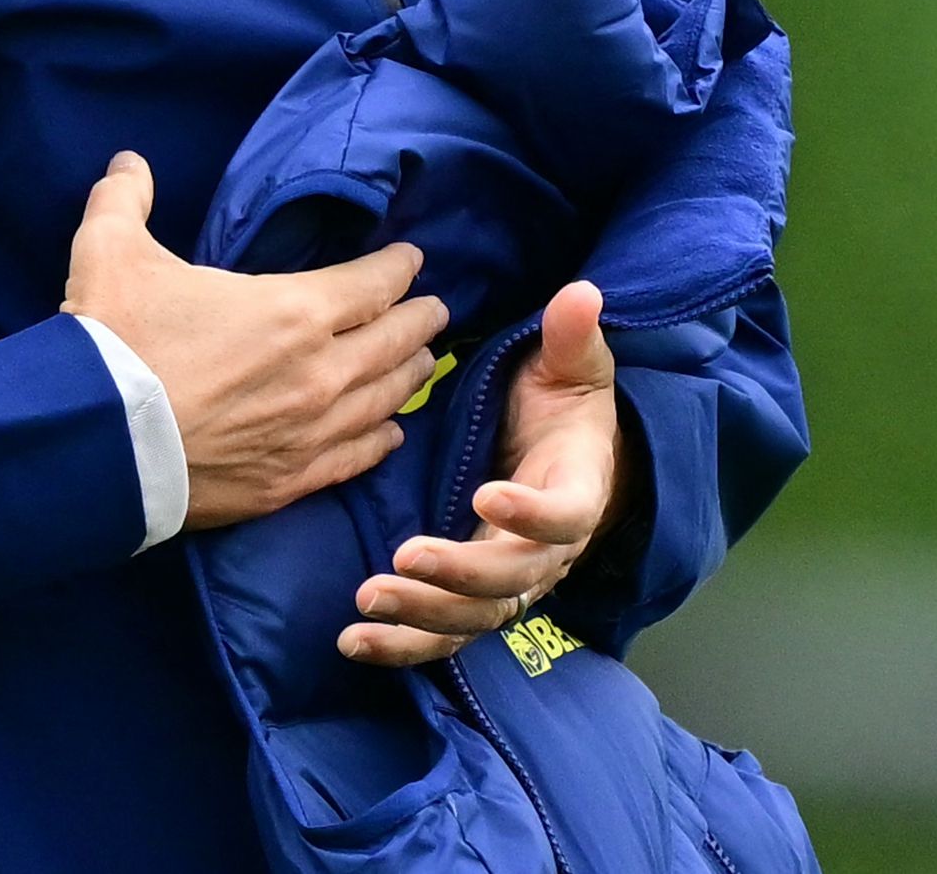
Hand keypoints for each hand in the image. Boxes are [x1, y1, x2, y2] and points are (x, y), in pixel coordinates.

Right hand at [62, 151, 448, 529]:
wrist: (96, 442)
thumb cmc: (114, 340)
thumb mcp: (110, 250)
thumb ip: (125, 198)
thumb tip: (129, 162)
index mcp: (292, 311)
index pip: (370, 284)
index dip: (396, 268)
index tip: (411, 259)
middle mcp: (319, 374)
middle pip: (392, 343)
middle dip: (418, 321)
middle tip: (435, 311)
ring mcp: (309, 433)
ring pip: (384, 401)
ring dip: (408, 377)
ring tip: (423, 364)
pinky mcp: (289, 482)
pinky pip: (355, 457)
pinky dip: (380, 440)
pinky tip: (390, 433)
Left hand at [338, 277, 627, 664]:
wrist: (571, 461)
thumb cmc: (565, 408)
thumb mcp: (573, 369)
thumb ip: (573, 339)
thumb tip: (581, 294)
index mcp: (575, 493)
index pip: (563, 515)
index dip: (532, 512)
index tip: (490, 493)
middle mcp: (545, 551)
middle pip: (511, 582)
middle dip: (459, 574)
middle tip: (405, 558)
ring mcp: (509, 582)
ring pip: (473, 619)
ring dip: (421, 618)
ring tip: (367, 604)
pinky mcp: (473, 597)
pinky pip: (443, 633)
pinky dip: (403, 644)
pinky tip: (355, 641)